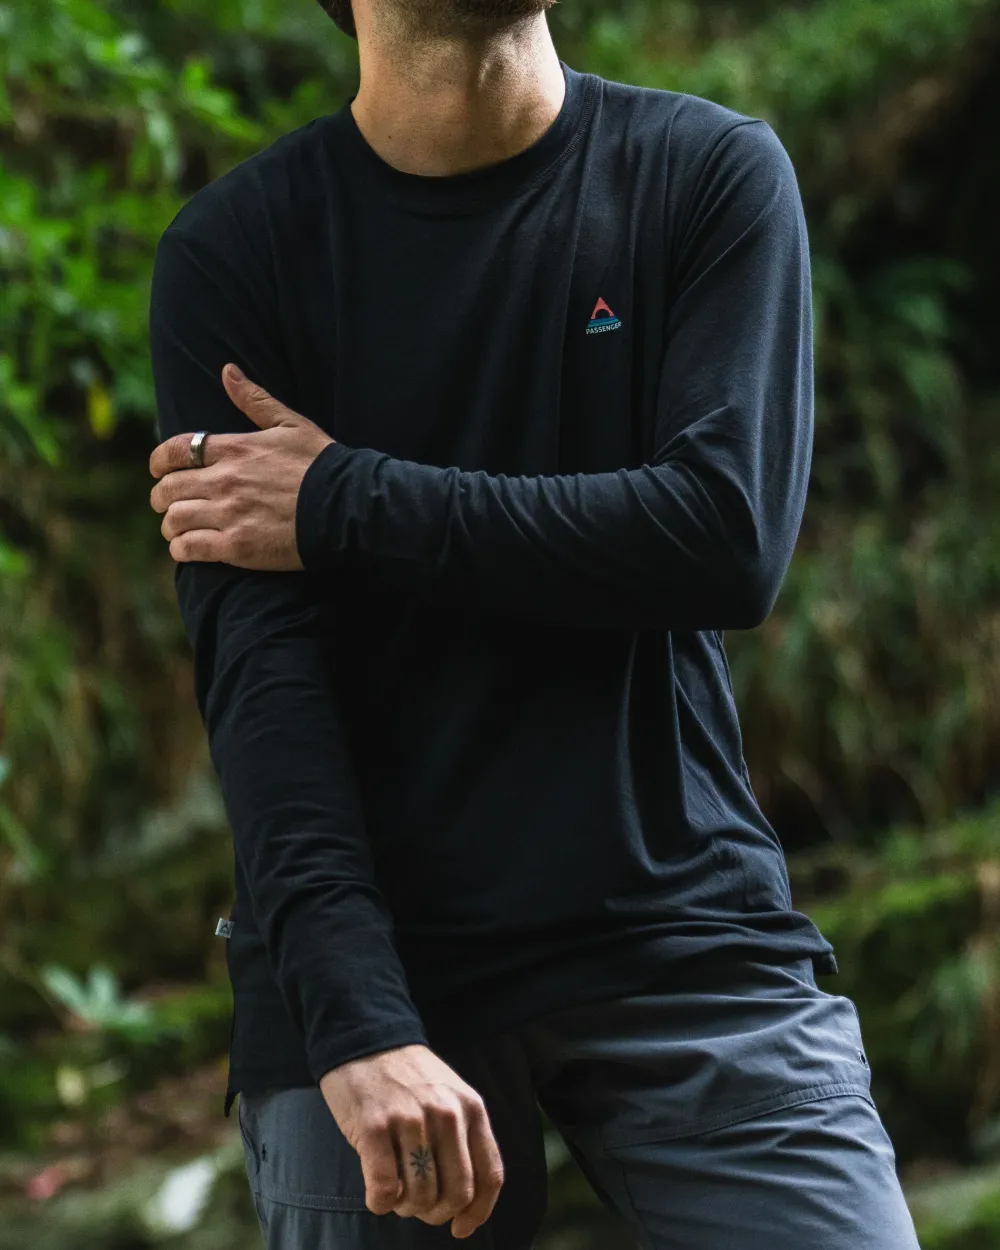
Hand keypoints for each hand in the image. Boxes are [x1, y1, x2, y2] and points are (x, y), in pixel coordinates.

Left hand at [148, 364, 333, 570]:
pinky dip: (181, 549)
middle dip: (161, 497)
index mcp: (234, 449)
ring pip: (175, 519)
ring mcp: (229, 514)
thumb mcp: (291, 424)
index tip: (158, 470)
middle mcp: (225, 480)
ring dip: (170, 525)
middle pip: (169, 488)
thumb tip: (227, 371)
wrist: (347, 506)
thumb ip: (255, 400)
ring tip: (176, 529)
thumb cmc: (322, 464)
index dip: (158, 461)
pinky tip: (186, 549)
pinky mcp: (237, 546)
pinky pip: (189, 549)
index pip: (176, 450)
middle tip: (165, 504)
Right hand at [319, 1044, 503, 1238]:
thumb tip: (467, 1201)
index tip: (461, 1227)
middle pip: (456, 1193)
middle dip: (436, 1213)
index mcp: (471, 1108)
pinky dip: (380, 1203)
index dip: (479, 1213)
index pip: (490, 1176)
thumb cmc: (408, 1076)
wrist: (365, 1036)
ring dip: (405, 1207)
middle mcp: (446, 1115)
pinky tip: (376, 1193)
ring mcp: (410, 1120)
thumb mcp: (451, 1095)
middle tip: (418, 1207)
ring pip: (420, 1196)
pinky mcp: (374, 1126)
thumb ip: (464, 1136)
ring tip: (395, 1192)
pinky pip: (384, 1189)